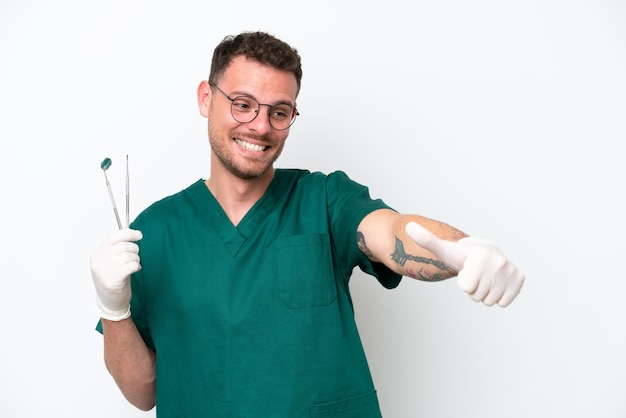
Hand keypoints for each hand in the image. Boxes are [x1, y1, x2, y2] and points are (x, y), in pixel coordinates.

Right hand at [90, 228, 142, 319]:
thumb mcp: (110, 261)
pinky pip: (131, 265)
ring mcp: (104, 271)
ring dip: (136, 259)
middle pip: (123, 246)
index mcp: (97, 254)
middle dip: (135, 249)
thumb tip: (132, 233)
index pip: (113, 237)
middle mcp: (98, 261)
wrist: (110, 302)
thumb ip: (116, 248)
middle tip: (135, 256)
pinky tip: (134, 270)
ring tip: (134, 265)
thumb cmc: (113, 279)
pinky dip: (136, 266)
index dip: (128, 234)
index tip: (138, 235)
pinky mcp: (113, 280)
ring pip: (128, 255)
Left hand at [405, 222, 523, 306]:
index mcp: (481, 255)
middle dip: (473, 289)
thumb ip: (426, 240)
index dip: (462, 283)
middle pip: (478, 296)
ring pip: (490, 301)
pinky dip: (498, 296)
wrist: (483, 253)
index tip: (465, 270)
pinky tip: (494, 282)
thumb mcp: (443, 249)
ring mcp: (511, 271)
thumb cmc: (460, 255)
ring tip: (483, 278)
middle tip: (474, 275)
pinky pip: (503, 302)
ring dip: (484, 293)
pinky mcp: (519, 280)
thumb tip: (408, 226)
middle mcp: (499, 262)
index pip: (466, 288)